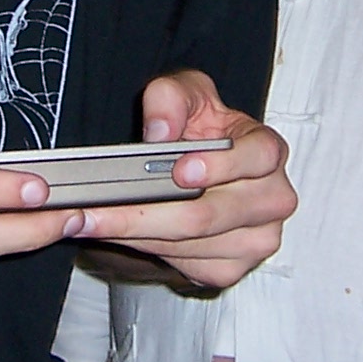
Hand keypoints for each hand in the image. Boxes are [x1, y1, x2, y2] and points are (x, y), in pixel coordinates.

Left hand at [63, 70, 294, 288]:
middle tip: (95, 209)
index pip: (259, 157)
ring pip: (188, 244)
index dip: (220, 165)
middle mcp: (271, 198)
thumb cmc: (197, 128)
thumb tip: (159, 133)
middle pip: (208, 215)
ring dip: (134, 234)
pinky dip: (146, 249)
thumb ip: (171, 98)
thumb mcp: (184, 93)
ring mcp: (256, 239)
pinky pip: (185, 265)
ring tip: (91, 220)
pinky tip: (122, 233)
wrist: (198, 167)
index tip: (179, 170)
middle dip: (144, 213)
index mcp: (267, 151)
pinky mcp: (232, 267)